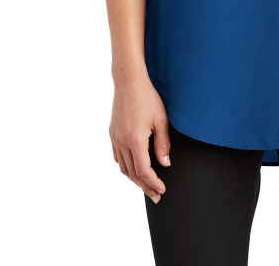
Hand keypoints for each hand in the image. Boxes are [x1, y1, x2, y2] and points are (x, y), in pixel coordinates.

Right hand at [109, 72, 171, 203]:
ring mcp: (115, 138)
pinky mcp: (112, 133)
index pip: (144, 171)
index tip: (162, 190)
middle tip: (156, 196)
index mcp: (135, 141)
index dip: (153, 183)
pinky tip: (133, 168)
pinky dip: (125, 166)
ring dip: (134, 179)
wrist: (128, 82)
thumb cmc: (148, 98)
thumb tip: (165, 164)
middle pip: (132, 173)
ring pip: (123, 167)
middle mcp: (122, 142)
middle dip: (145, 186)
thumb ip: (163, 144)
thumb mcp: (161, 120)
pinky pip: (117, 157)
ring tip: (146, 185)